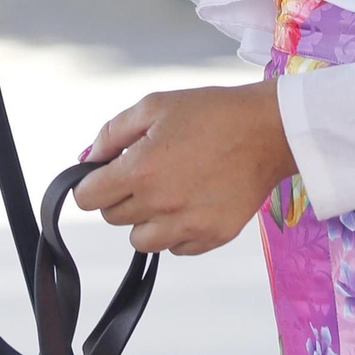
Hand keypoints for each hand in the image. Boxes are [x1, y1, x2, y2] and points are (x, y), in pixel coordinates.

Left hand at [73, 83, 295, 255]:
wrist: (267, 131)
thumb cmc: (212, 113)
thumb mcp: (155, 106)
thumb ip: (112, 133)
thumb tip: (87, 160)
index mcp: (141, 170)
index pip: (88, 197)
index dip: (91, 183)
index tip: (106, 174)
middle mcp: (160, 205)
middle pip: (113, 217)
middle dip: (121, 195)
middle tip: (146, 171)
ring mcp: (187, 226)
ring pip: (140, 240)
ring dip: (146, 219)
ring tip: (169, 190)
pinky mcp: (211, 238)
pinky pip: (175, 249)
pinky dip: (176, 231)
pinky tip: (191, 202)